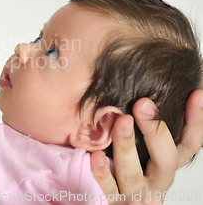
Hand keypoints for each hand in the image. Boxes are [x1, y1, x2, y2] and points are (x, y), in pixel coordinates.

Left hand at [91, 90, 202, 204]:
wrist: (121, 202)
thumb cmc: (129, 170)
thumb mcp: (146, 150)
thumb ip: (152, 127)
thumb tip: (151, 95)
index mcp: (168, 165)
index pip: (190, 143)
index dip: (196, 120)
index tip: (195, 95)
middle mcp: (157, 181)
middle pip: (166, 160)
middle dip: (155, 130)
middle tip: (143, 103)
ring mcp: (136, 194)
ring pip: (133, 173)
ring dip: (126, 146)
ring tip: (121, 121)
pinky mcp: (114, 202)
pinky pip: (107, 188)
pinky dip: (102, 172)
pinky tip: (95, 155)